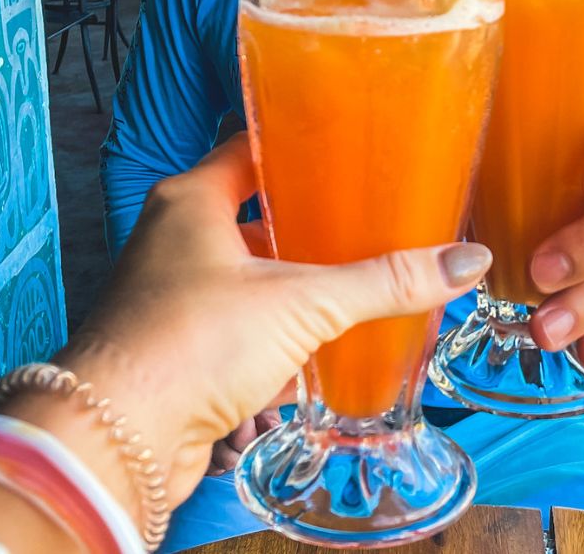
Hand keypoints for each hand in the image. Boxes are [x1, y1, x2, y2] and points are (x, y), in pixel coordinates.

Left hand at [7, 134, 492, 515]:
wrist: (118, 437)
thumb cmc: (190, 343)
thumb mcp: (302, 302)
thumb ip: (383, 282)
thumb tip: (465, 261)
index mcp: (192, 200)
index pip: (252, 148)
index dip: (302, 146)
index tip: (352, 150)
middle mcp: (175, 240)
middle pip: (257, 216)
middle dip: (313, 223)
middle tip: (371, 218)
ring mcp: (174, 296)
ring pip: (250, 276)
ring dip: (297, 282)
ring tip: (358, 280)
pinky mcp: (180, 348)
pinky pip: (241, 327)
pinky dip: (280, 333)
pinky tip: (324, 345)